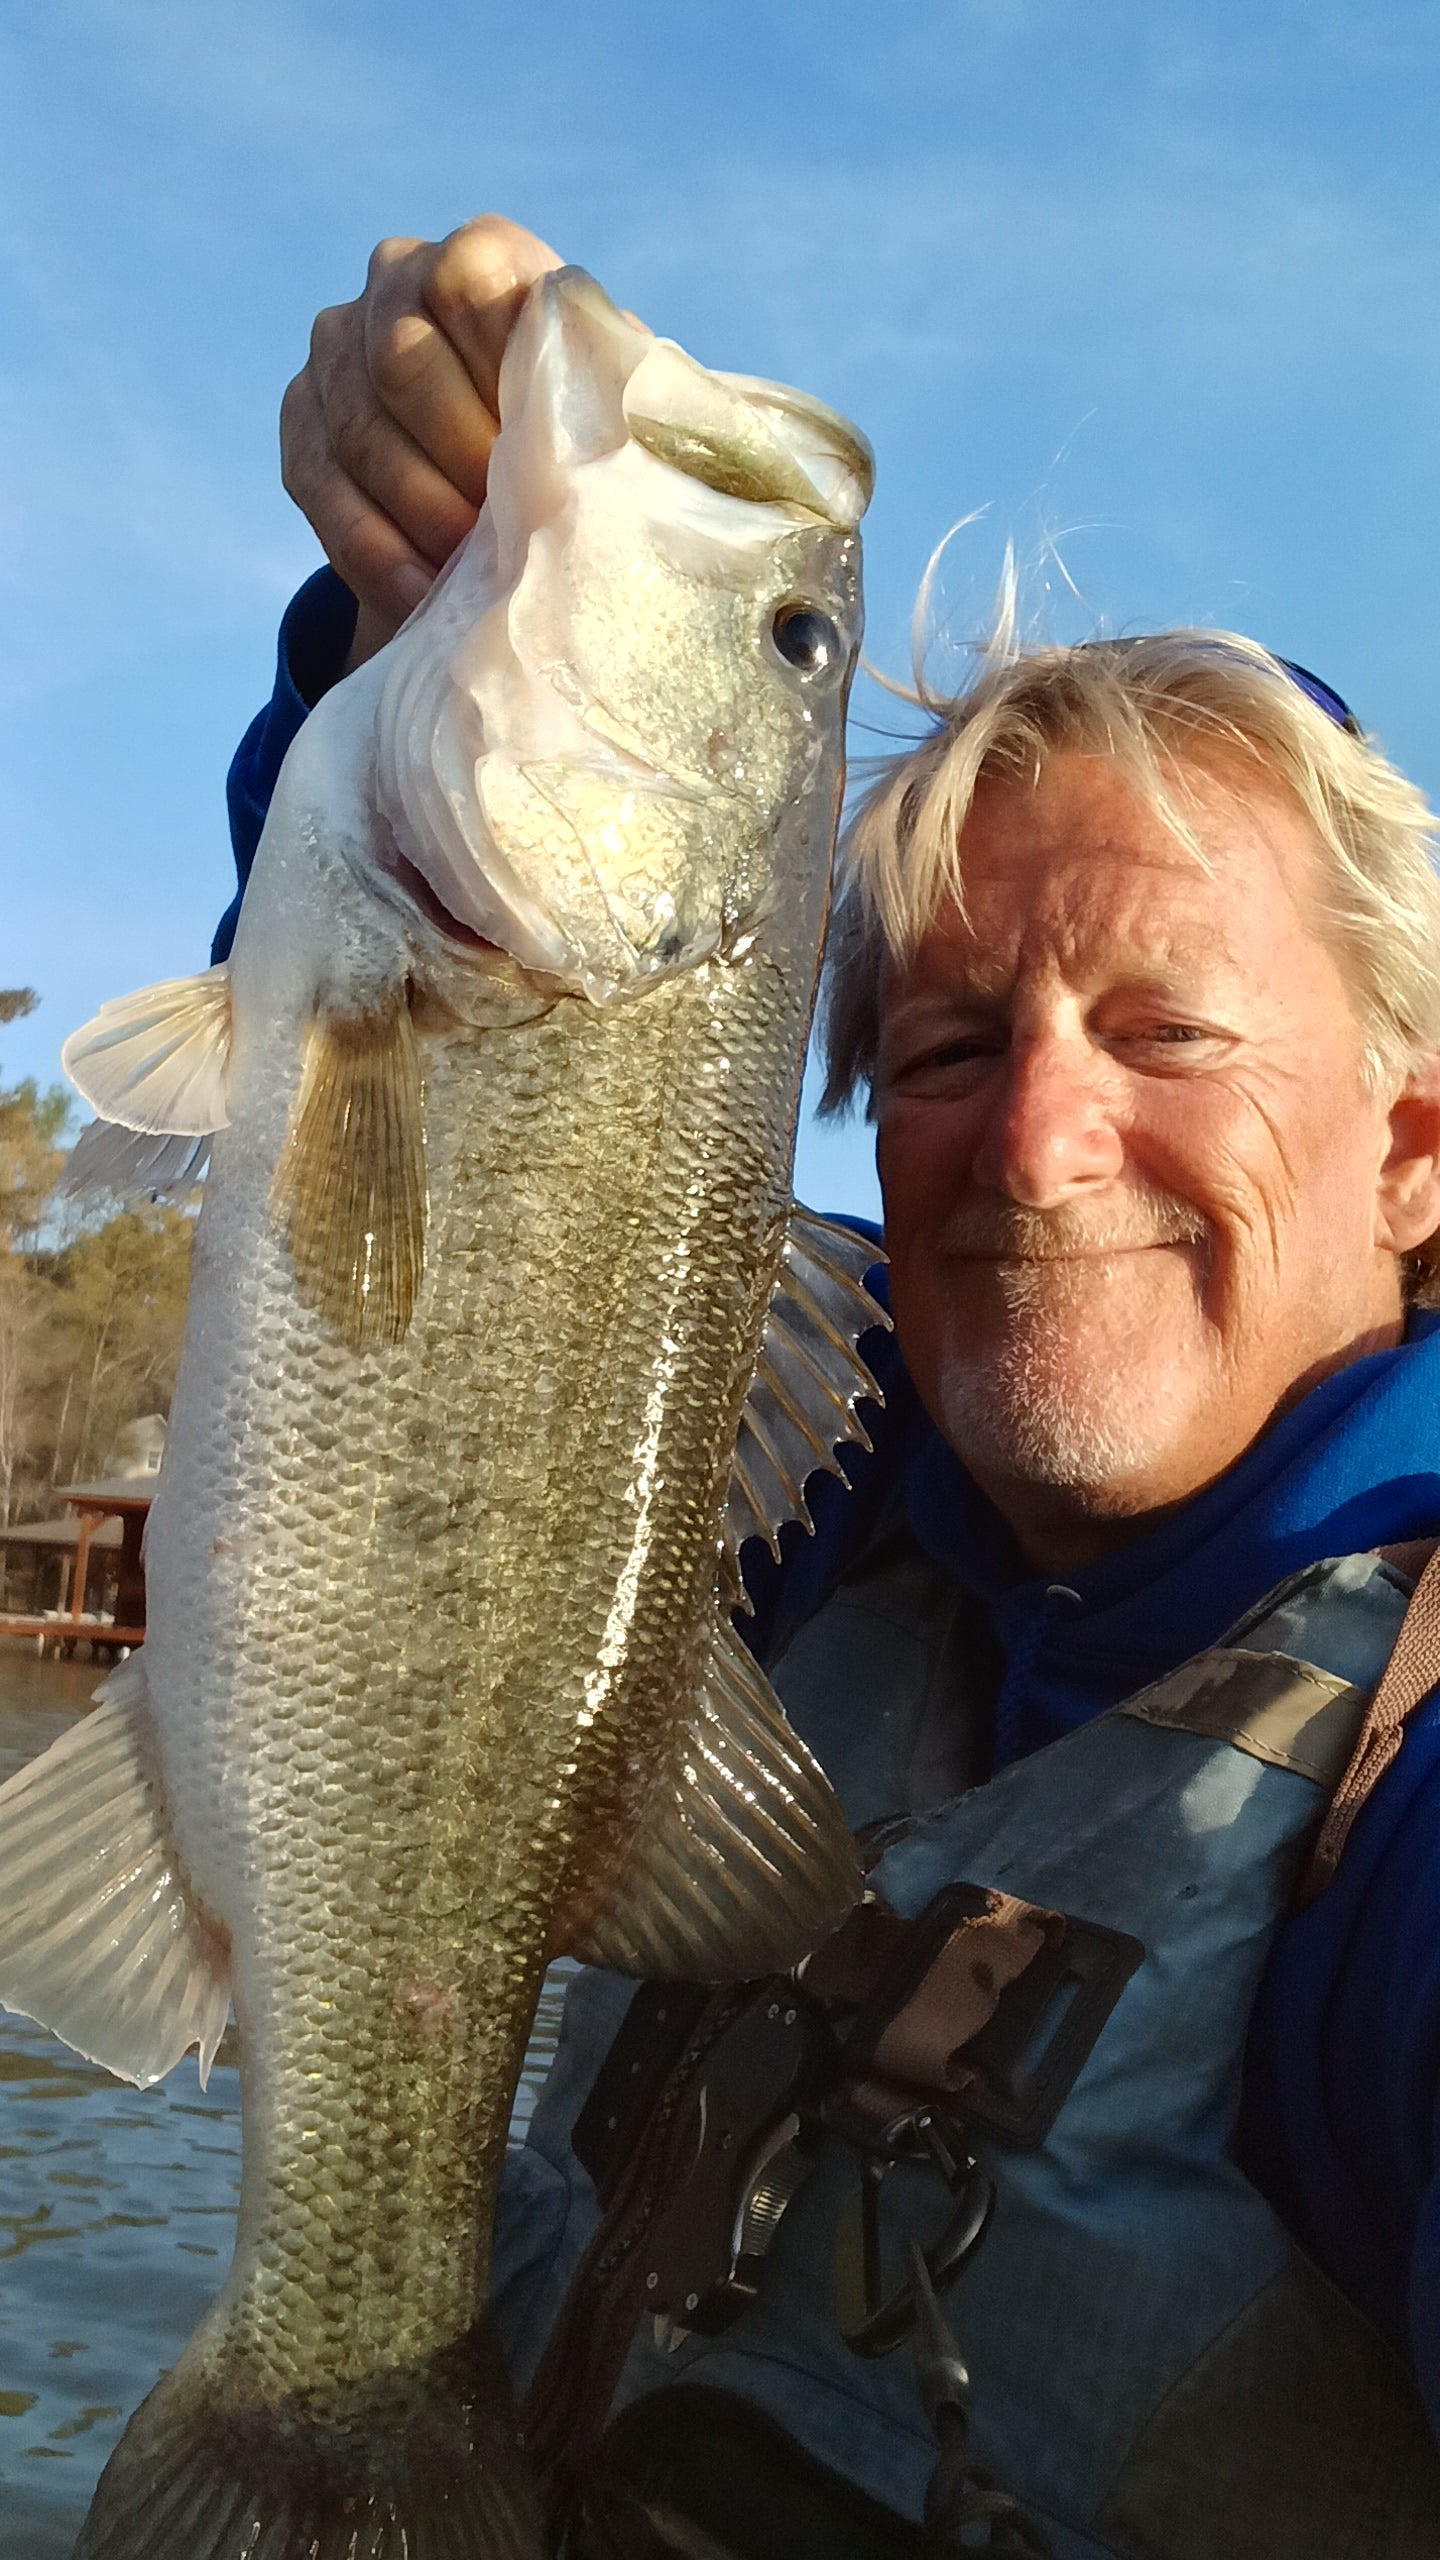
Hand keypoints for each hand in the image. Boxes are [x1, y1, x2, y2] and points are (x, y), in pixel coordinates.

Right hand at [281, 215, 562, 668]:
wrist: (505, 484)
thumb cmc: (576, 435)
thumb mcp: (605, 404)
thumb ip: (602, 390)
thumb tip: (611, 415)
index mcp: (481, 256)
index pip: (464, 281)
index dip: (496, 372)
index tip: (537, 455)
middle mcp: (395, 279)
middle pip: (401, 364)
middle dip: (457, 461)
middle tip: (505, 531)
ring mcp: (335, 348)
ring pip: (358, 435)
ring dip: (418, 515)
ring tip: (468, 572)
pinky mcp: (301, 424)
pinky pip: (322, 491)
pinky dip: (375, 552)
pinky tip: (419, 594)